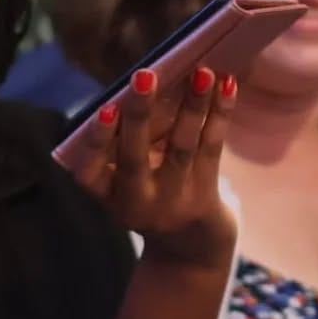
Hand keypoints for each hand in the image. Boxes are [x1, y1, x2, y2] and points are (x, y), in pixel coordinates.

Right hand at [63, 66, 238, 271]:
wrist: (188, 246)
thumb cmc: (151, 190)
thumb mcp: (129, 178)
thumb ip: (131, 139)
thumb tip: (151, 79)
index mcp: (108, 194)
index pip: (89, 173)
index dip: (96, 143)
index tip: (106, 108)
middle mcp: (136, 201)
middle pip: (135, 158)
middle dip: (139, 115)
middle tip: (145, 75)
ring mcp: (172, 199)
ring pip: (182, 147)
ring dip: (192, 106)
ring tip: (202, 72)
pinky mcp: (205, 193)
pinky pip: (212, 147)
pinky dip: (220, 113)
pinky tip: (228, 83)